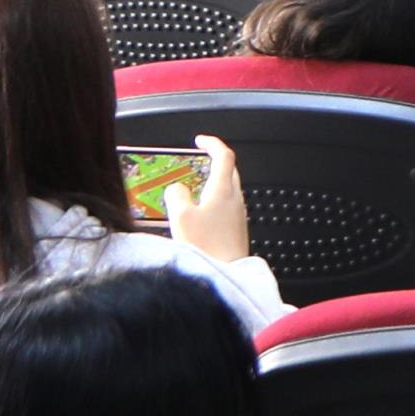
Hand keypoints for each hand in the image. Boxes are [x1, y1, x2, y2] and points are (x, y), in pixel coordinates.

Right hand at [170, 135, 251, 267]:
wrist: (228, 274)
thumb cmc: (207, 247)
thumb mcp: (181, 217)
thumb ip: (176, 195)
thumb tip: (177, 188)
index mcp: (223, 190)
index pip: (224, 155)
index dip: (213, 143)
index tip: (201, 140)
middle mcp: (235, 199)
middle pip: (229, 170)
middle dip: (213, 162)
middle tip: (197, 161)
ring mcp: (238, 215)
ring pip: (227, 189)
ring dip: (211, 183)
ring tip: (192, 189)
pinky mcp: (236, 229)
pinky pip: (225, 206)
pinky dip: (213, 201)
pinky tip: (199, 214)